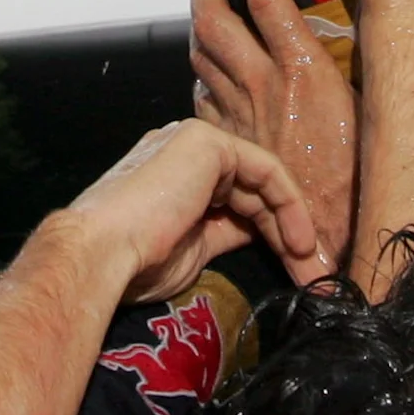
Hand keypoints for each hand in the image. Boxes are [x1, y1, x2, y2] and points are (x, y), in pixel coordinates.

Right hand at [61, 121, 325, 306]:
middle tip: (312, 272)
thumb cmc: (135, 262)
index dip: (269, 234)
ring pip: (262, 181)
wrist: (101, 252)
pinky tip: (299, 240)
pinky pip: (264, 170)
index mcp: (175, 176)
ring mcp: (196, 142)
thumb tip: (260, 236)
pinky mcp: (208, 142)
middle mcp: (185, 152)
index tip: (293, 269)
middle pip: (253, 190)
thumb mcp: (193, 251)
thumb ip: (225, 234)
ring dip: (293, 224)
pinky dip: (288, 204)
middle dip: (286, 232)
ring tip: (310, 265)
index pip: (236, 199)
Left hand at [191, 0, 358, 258]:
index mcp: (302, 69)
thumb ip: (347, 67)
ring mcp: (239, 114)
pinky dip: (205, 81)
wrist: (331, 235)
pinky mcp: (229, 142)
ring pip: (201, 58)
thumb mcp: (367, 106)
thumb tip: (344, 36)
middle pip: (214, 22)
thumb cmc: (361, 174)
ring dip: (202, 33)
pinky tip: (213, 81)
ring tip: (210, 22)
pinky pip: (203, 100)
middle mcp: (262, 85)